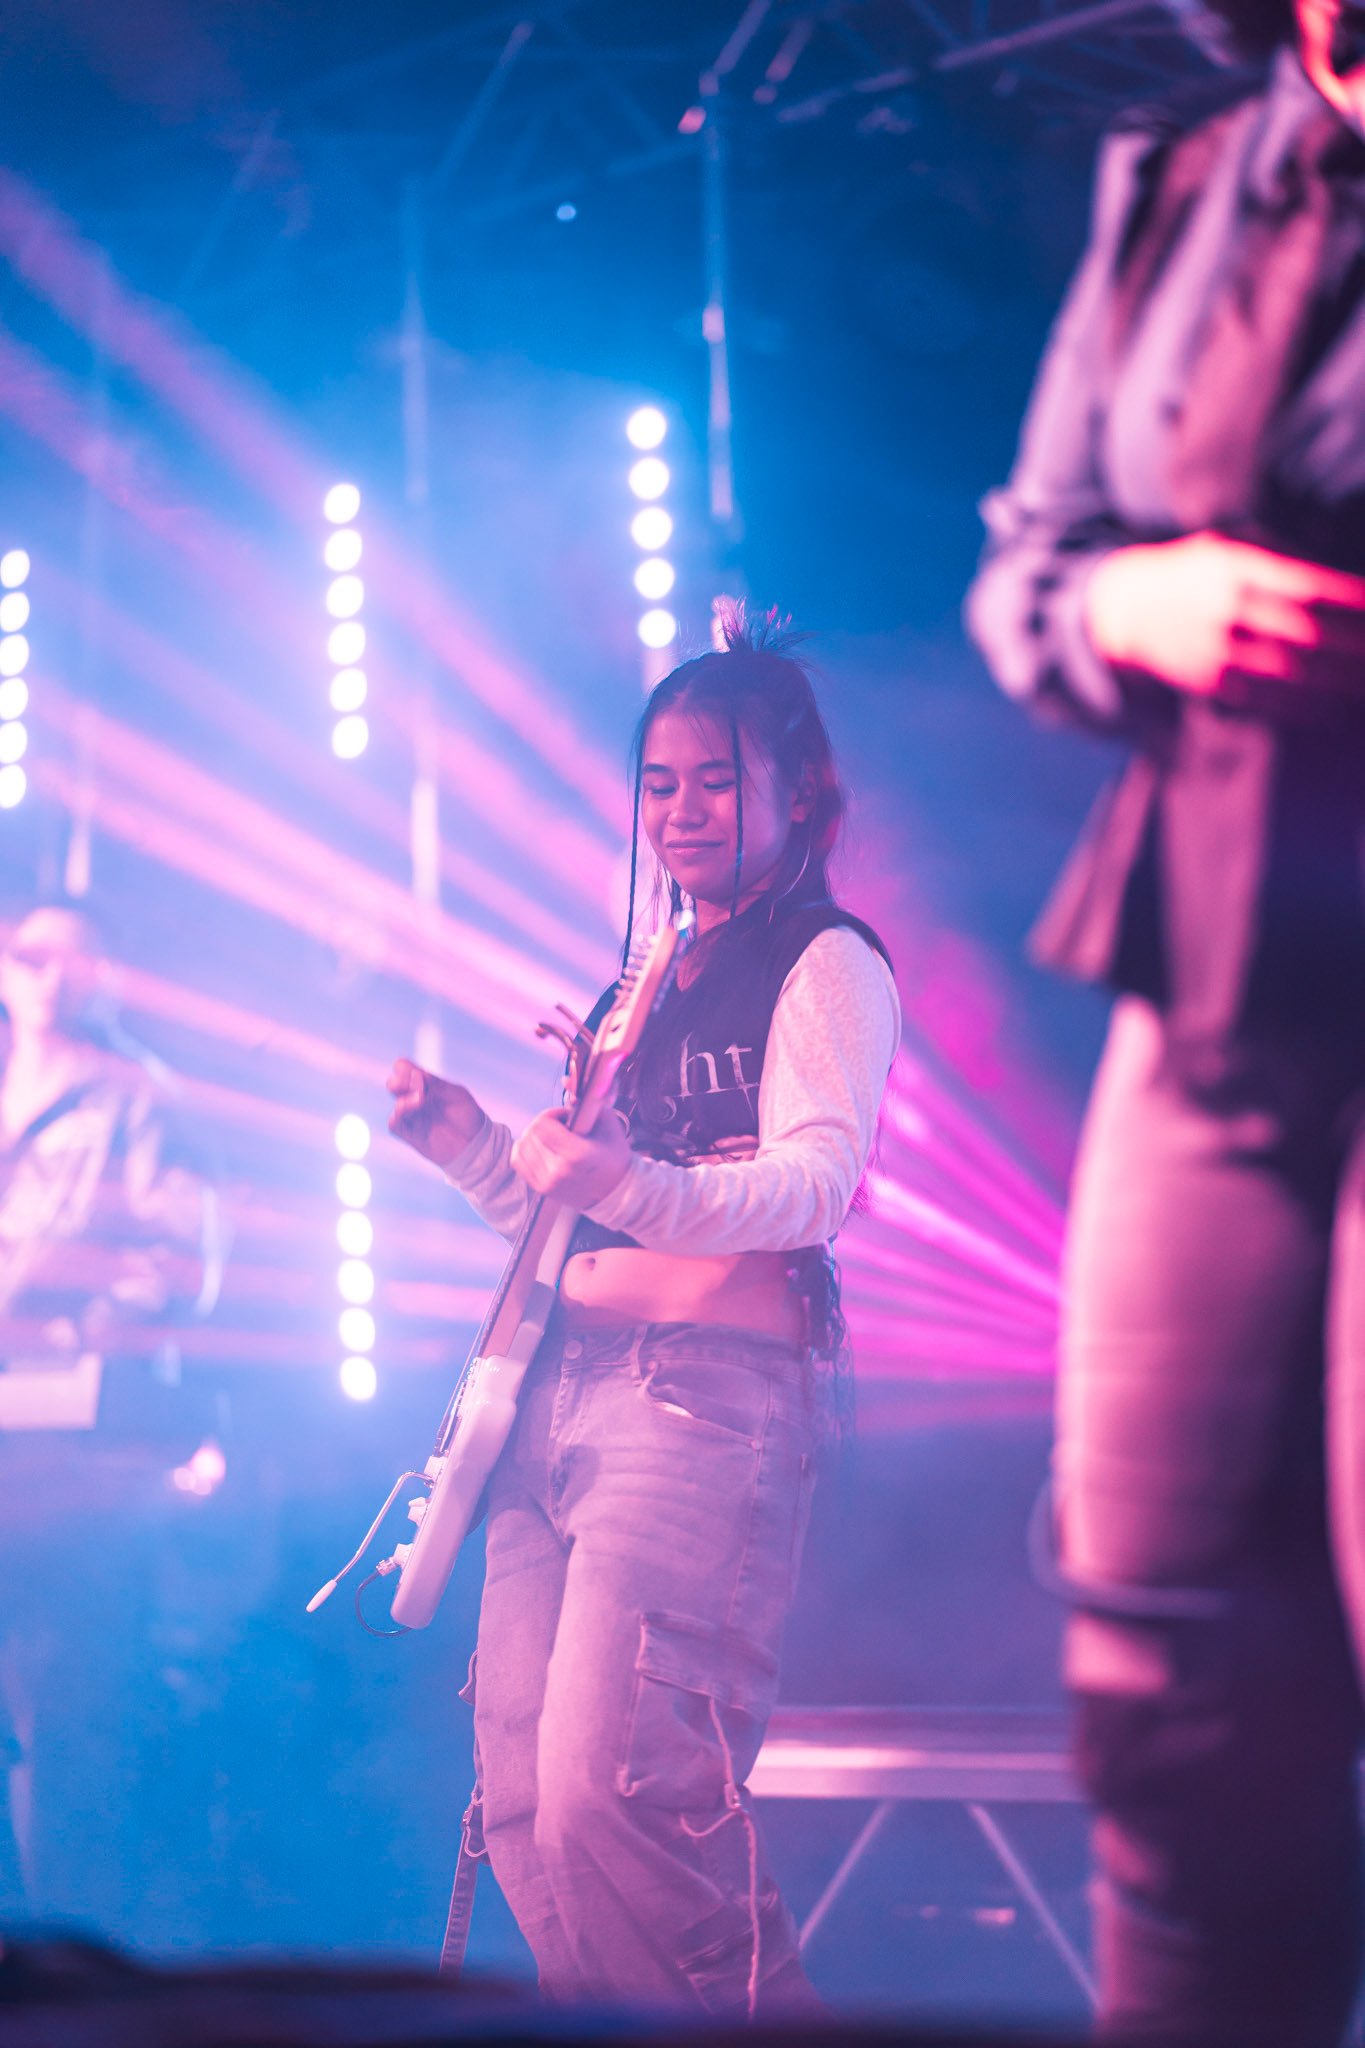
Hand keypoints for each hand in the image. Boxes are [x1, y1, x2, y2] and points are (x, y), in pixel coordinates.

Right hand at [387, 1059, 484, 1168]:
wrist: (473, 1144)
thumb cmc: (467, 1116)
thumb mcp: (457, 1095)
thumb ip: (436, 1084)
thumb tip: (415, 1074)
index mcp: (425, 1084)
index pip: (403, 1068)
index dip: (404, 1069)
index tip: (419, 1075)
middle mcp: (413, 1098)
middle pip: (392, 1083)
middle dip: (399, 1082)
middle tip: (417, 1088)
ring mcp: (411, 1115)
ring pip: (395, 1101)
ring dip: (405, 1098)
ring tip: (421, 1100)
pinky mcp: (408, 1133)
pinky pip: (393, 1123)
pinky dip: (399, 1115)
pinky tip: (413, 1110)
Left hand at [511, 1101, 632, 1210]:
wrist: (616, 1190)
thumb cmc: (613, 1154)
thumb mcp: (607, 1122)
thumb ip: (588, 1099)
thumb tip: (565, 1079)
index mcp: (577, 1154)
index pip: (542, 1123)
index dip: (553, 1114)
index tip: (567, 1118)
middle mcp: (559, 1171)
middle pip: (531, 1133)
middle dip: (544, 1124)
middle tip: (561, 1128)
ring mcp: (548, 1182)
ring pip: (521, 1145)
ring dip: (534, 1137)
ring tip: (553, 1139)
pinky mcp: (541, 1189)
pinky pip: (517, 1160)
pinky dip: (525, 1149)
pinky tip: (541, 1148)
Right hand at [1084, 532, 1364, 698]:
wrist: (1121, 609)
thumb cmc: (1188, 572)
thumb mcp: (1225, 548)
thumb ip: (1274, 558)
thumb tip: (1332, 578)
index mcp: (1238, 570)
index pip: (1310, 587)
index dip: (1352, 601)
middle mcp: (1229, 610)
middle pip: (1308, 634)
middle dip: (1355, 648)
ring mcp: (1217, 651)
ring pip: (1292, 672)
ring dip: (1339, 684)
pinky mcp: (1209, 682)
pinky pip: (1266, 700)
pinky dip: (1304, 708)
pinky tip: (1334, 711)